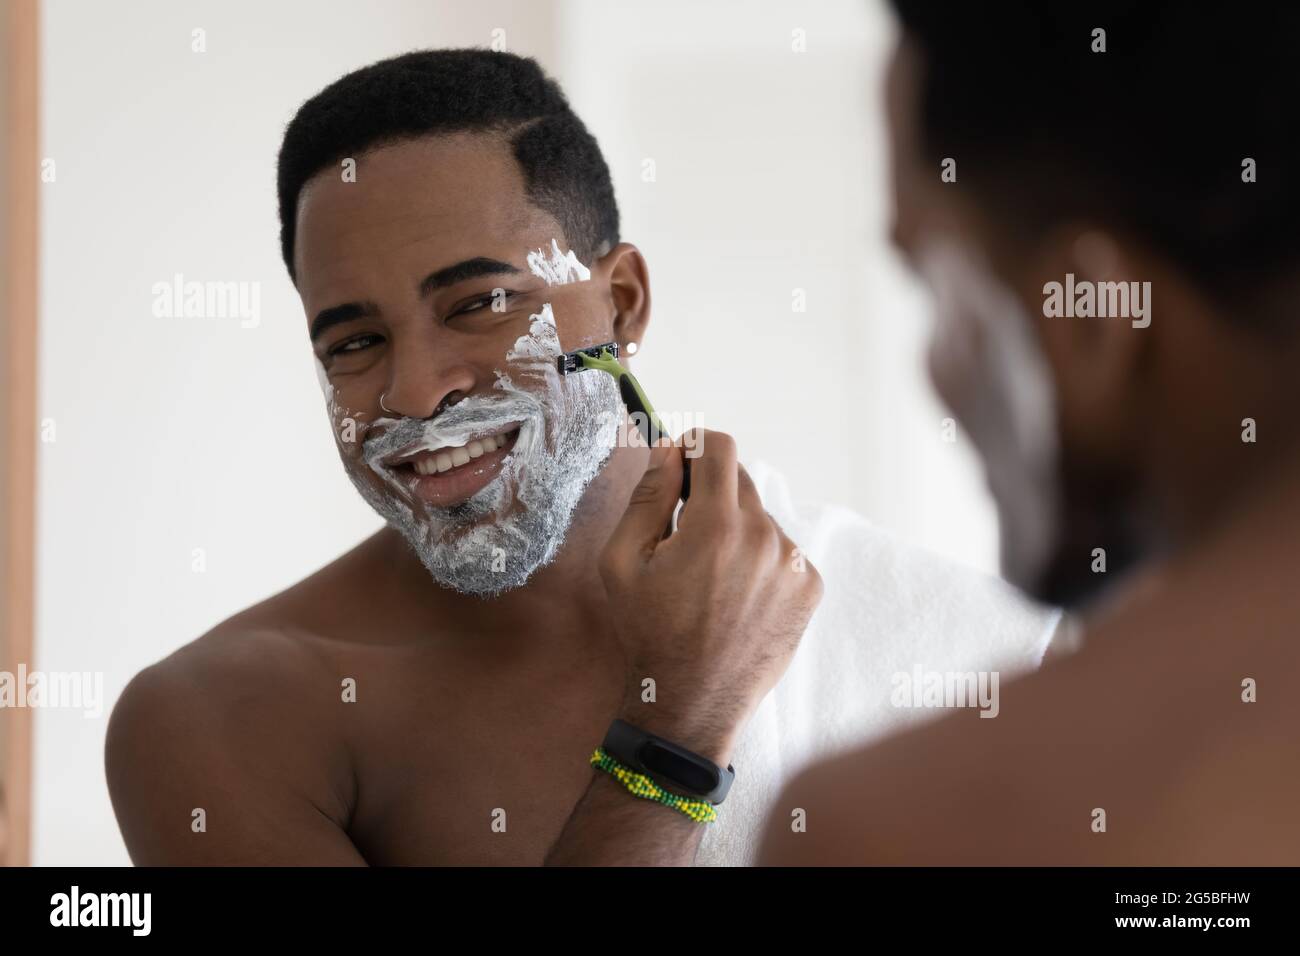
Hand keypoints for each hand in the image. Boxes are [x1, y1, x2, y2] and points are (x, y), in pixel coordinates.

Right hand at [598, 429, 823, 763]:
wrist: (692, 702)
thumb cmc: (650, 633)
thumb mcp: (624, 561)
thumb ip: (648, 496)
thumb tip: (668, 449)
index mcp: (717, 526)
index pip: (717, 447)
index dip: (694, 445)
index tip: (680, 461)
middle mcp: (765, 538)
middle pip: (740, 480)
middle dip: (709, 494)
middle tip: (682, 534)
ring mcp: (794, 564)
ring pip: (761, 518)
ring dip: (736, 530)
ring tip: (709, 578)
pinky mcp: (811, 587)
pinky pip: (782, 550)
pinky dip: (759, 560)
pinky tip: (735, 596)